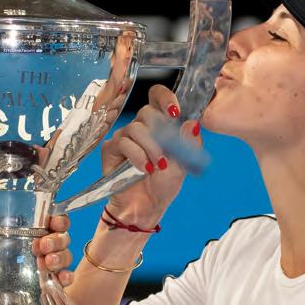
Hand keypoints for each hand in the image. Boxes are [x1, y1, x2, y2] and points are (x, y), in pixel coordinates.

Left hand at [0, 213, 72, 286]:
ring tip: (46, 262)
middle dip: (57, 240)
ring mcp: (40, 264)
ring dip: (60, 258)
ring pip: (64, 257)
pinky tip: (60, 278)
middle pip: (62, 238)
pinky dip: (65, 278)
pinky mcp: (40, 284)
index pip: (52, 219)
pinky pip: (61, 280)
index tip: (53, 222)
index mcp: (26, 226)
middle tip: (40, 246)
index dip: (59, 219)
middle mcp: (37, 243)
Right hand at [101, 84, 201, 225]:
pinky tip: (144, 169)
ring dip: (151, 148)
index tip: (175, 111)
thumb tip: (193, 124)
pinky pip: (123, 142)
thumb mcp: (183, 164)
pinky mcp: (111, 149)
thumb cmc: (163, 184)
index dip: (165, 98)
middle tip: (167, 154)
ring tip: (158, 166)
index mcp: (159, 125)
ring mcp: (124, 137)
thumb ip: (189, 144)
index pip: (157, 97)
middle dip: (160, 133)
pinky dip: (137, 155)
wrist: (146, 207)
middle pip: (147, 112)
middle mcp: (140, 127)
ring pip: (136, 128)